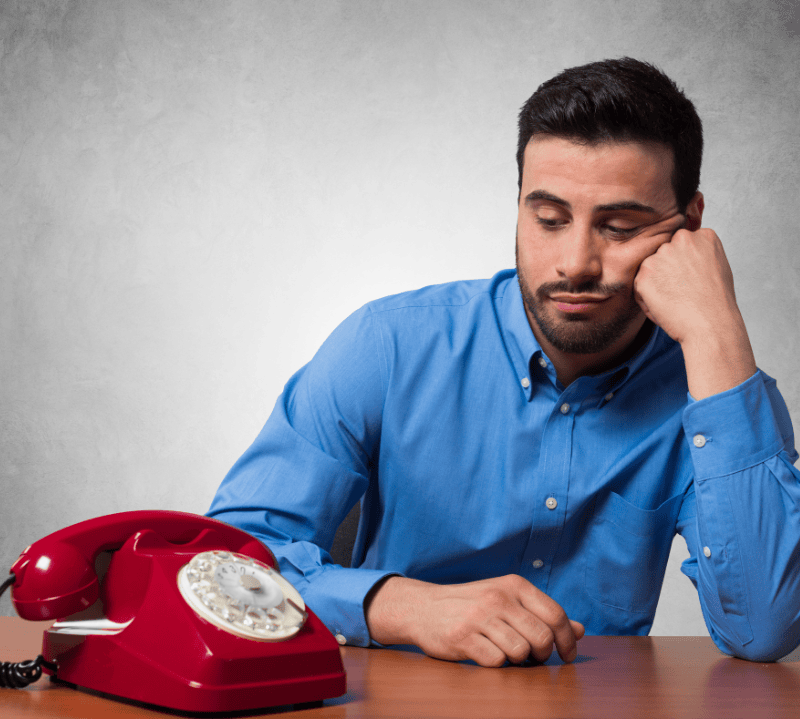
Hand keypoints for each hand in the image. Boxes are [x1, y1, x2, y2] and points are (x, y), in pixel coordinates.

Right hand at [364, 575, 584, 666]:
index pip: (555, 615)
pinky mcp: (463, 637)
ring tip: (506, 654)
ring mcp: (480, 617)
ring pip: (520, 652)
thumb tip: (580, 630)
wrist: (424, 607)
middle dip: (541, 655)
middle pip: (541, 638)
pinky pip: (496, 662)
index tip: (566, 656)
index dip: (567, 640)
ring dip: (517, 661)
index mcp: (514, 585)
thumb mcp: (508, 601)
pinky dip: (496, 664)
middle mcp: (499, 597)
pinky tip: (486, 654)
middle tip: (531, 658)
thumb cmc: (472, 605)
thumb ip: (542, 614)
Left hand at [633, 226, 756, 397]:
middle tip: (683, 292)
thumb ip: (698, 253)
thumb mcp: (717, 266)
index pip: (682, 244)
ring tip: (676, 300)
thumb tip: (682, 254)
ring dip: (656, 284)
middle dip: (667, 272)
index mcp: (703, 236)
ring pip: (650, 269)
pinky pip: (639, 286)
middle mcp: (681, 240)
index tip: (693, 280)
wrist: (711, 325)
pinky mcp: (645, 274)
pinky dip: (647, 299)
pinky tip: (666, 307)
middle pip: (663, 254)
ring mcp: (661, 255)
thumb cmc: (716, 302)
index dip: (684, 265)